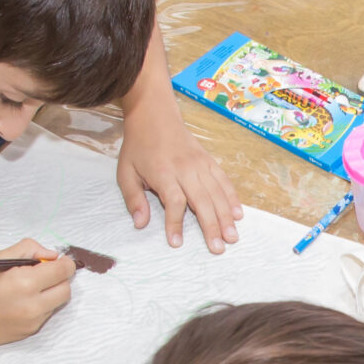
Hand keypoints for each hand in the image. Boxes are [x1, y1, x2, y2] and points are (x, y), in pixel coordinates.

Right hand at [0, 239, 73, 346]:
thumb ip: (28, 251)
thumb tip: (51, 255)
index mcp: (24, 283)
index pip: (63, 271)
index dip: (63, 263)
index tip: (56, 260)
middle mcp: (32, 306)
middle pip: (66, 290)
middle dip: (59, 279)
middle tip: (41, 272)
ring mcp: (32, 322)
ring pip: (56, 304)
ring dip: (50, 293)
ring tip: (25, 287)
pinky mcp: (28, 333)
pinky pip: (44, 316)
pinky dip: (39, 306)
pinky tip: (17, 302)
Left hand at [118, 103, 240, 252]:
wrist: (154, 115)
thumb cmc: (138, 146)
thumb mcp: (125, 172)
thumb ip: (133, 199)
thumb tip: (140, 224)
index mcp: (163, 173)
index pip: (174, 202)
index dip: (175, 223)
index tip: (176, 243)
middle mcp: (185, 169)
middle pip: (202, 201)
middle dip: (211, 226)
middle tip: (218, 248)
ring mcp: (200, 164)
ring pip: (217, 194)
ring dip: (226, 217)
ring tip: (232, 237)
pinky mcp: (209, 161)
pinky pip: (224, 182)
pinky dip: (232, 198)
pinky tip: (238, 215)